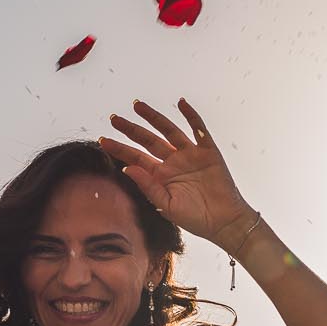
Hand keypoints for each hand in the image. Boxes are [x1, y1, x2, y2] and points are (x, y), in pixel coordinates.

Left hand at [98, 99, 254, 247]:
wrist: (223, 222)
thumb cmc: (195, 218)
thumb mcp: (166, 206)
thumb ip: (148, 186)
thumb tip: (127, 168)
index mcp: (160, 176)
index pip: (135, 157)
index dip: (119, 148)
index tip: (102, 139)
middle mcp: (172, 162)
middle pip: (147, 140)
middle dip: (131, 129)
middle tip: (113, 118)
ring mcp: (190, 155)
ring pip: (168, 130)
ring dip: (154, 117)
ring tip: (137, 105)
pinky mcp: (208, 152)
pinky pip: (198, 130)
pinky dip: (191, 116)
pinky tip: (181, 103)